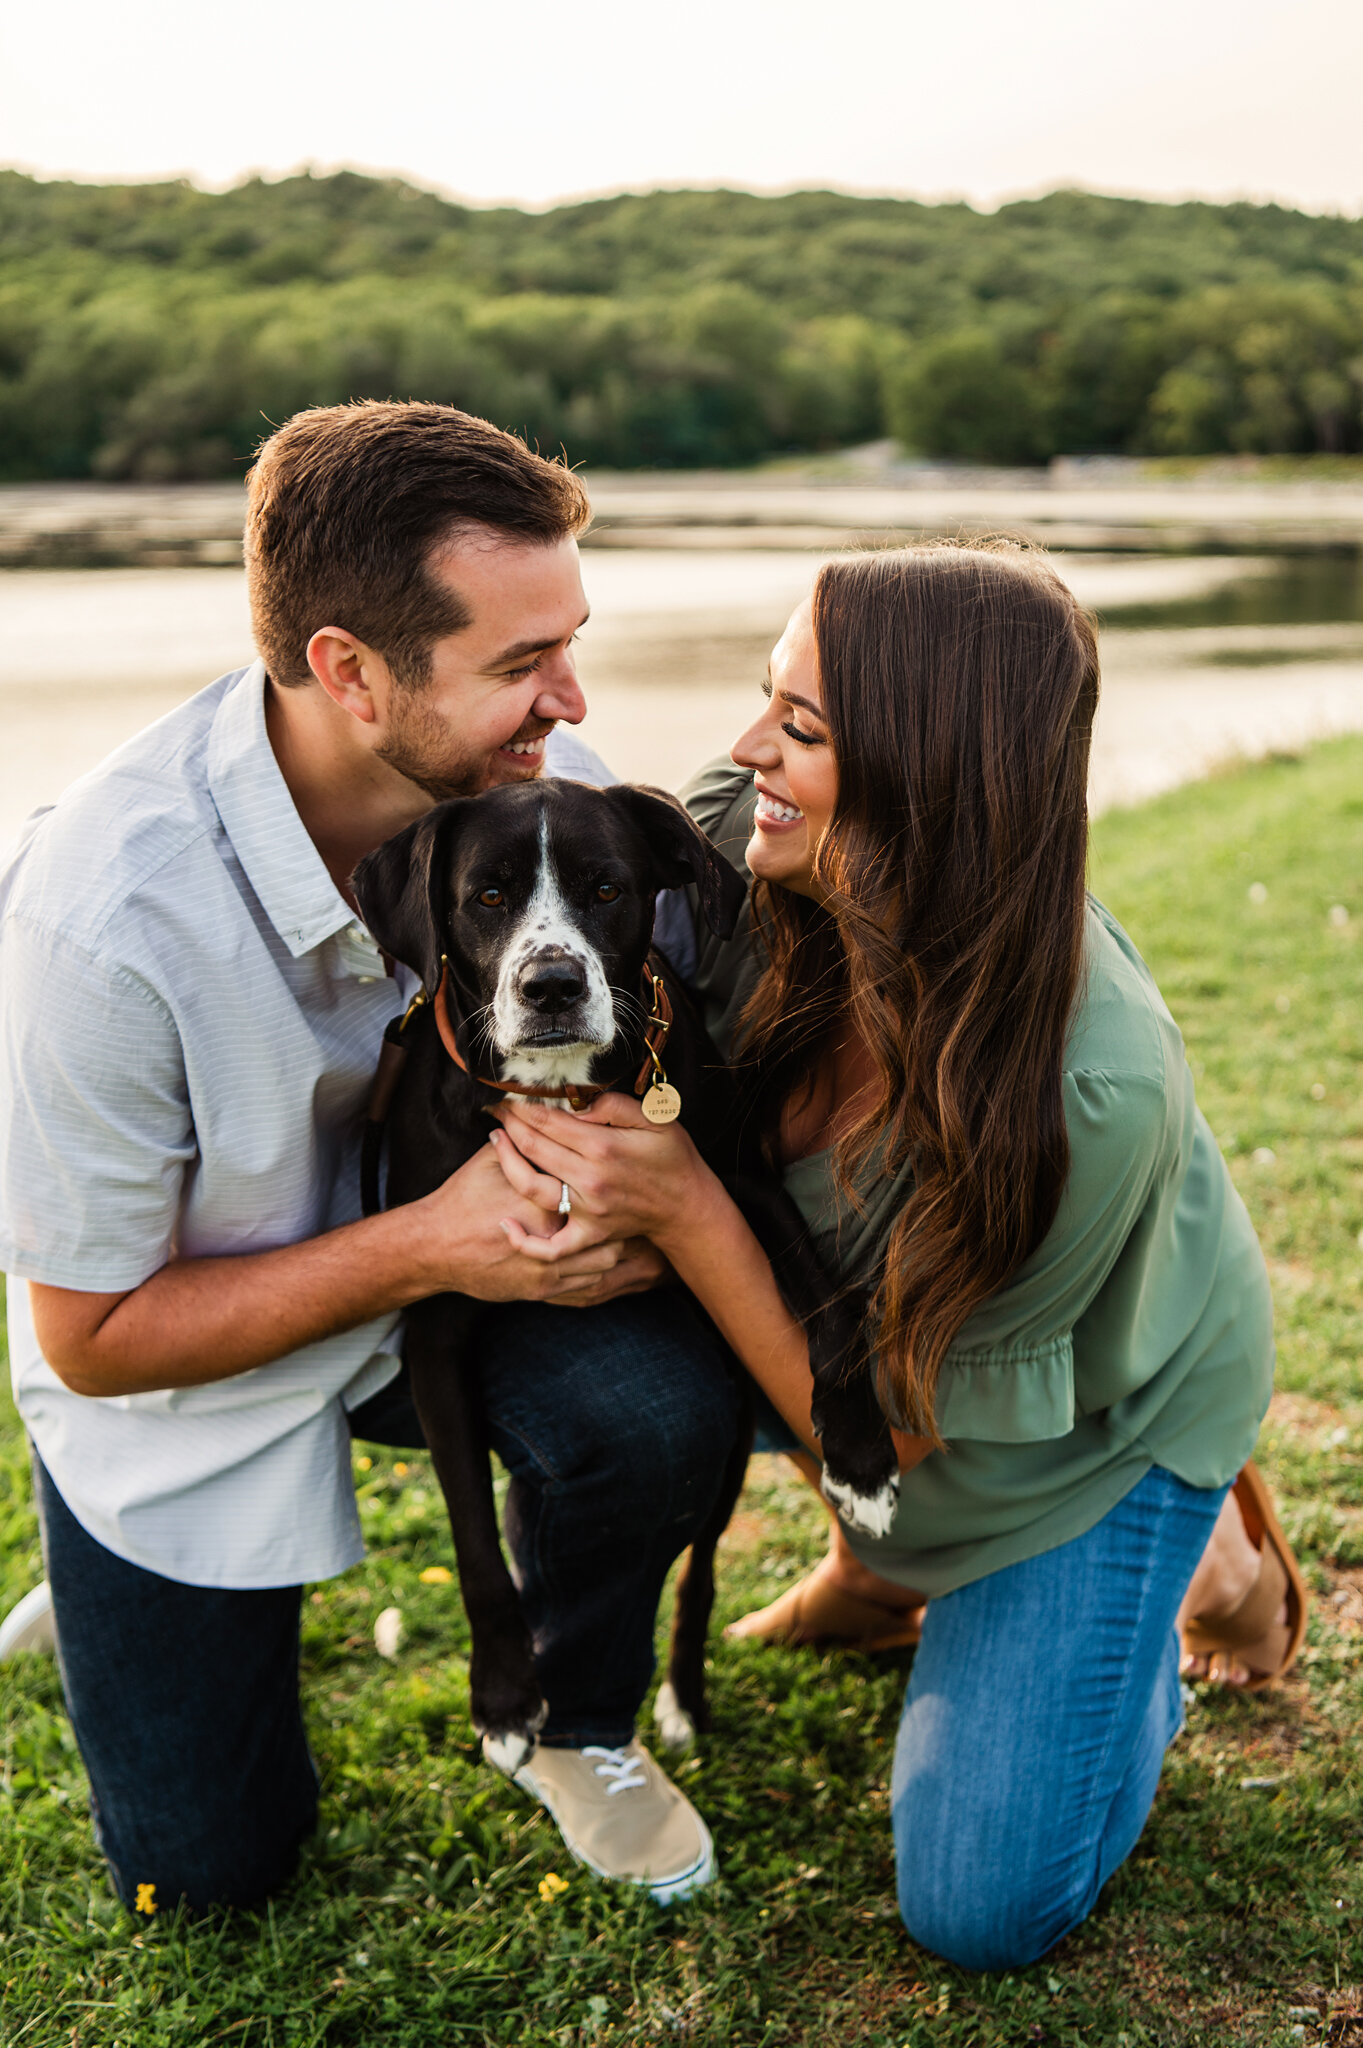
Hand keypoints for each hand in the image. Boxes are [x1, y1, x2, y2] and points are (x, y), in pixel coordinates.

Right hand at [414, 1139, 633, 1303]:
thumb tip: (540, 1115)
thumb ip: (522, 1143)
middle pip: (608, 1224)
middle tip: (637, 1199)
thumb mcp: (489, 1160)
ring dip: (619, 1246)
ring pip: (607, 1259)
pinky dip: (604, 1274)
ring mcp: (549, 1269)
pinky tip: (611, 1260)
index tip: (623, 1166)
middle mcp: (551, 1236)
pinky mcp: (543, 1290)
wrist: (434, 1247)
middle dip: (624, 1215)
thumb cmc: (461, 1199)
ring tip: (630, 1230)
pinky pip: (589, 1288)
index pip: (590, 1184)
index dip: (608, 1173)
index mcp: (543, 1199)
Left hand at [486, 1092, 712, 1250]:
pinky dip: (524, 1241)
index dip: (523, 1107)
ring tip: (496, 1141)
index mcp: (604, 1147)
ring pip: (531, 1187)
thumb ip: (616, 1105)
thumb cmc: (672, 1157)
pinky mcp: (589, 1235)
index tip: (508, 1097)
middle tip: (495, 1111)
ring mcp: (587, 1211)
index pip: (549, 1122)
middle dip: (509, 1124)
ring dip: (506, 1162)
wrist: (686, 1205)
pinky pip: (551, 1247)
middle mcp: (591, 1180)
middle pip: (534, 1148)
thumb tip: (578, 1102)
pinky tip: (506, 1224)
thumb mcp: (655, 1118)